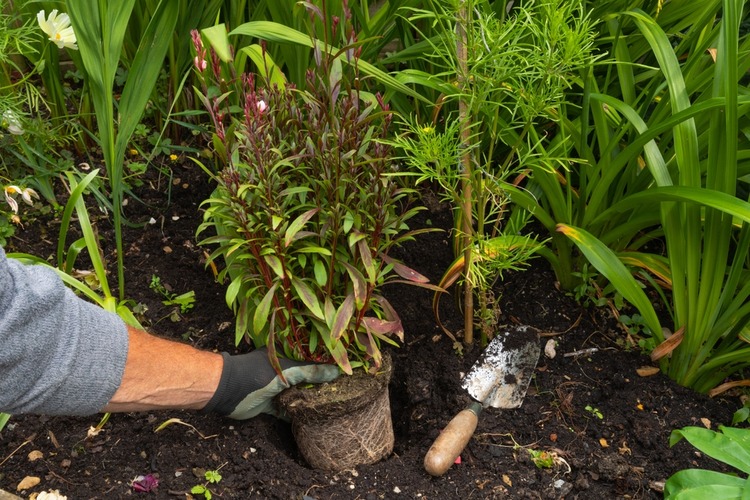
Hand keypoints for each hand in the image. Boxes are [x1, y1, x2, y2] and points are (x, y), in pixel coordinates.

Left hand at [202, 349, 338, 419]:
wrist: (227, 391)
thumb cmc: (257, 374)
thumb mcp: (287, 371)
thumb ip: (310, 371)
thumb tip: (336, 372)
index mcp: (285, 357)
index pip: (309, 360)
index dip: (324, 366)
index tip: (342, 373)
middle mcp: (281, 372)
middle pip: (305, 379)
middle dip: (319, 386)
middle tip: (340, 392)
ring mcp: (276, 389)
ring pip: (297, 396)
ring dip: (309, 402)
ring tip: (331, 406)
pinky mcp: (270, 406)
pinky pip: (287, 411)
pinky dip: (297, 415)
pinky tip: (312, 419)